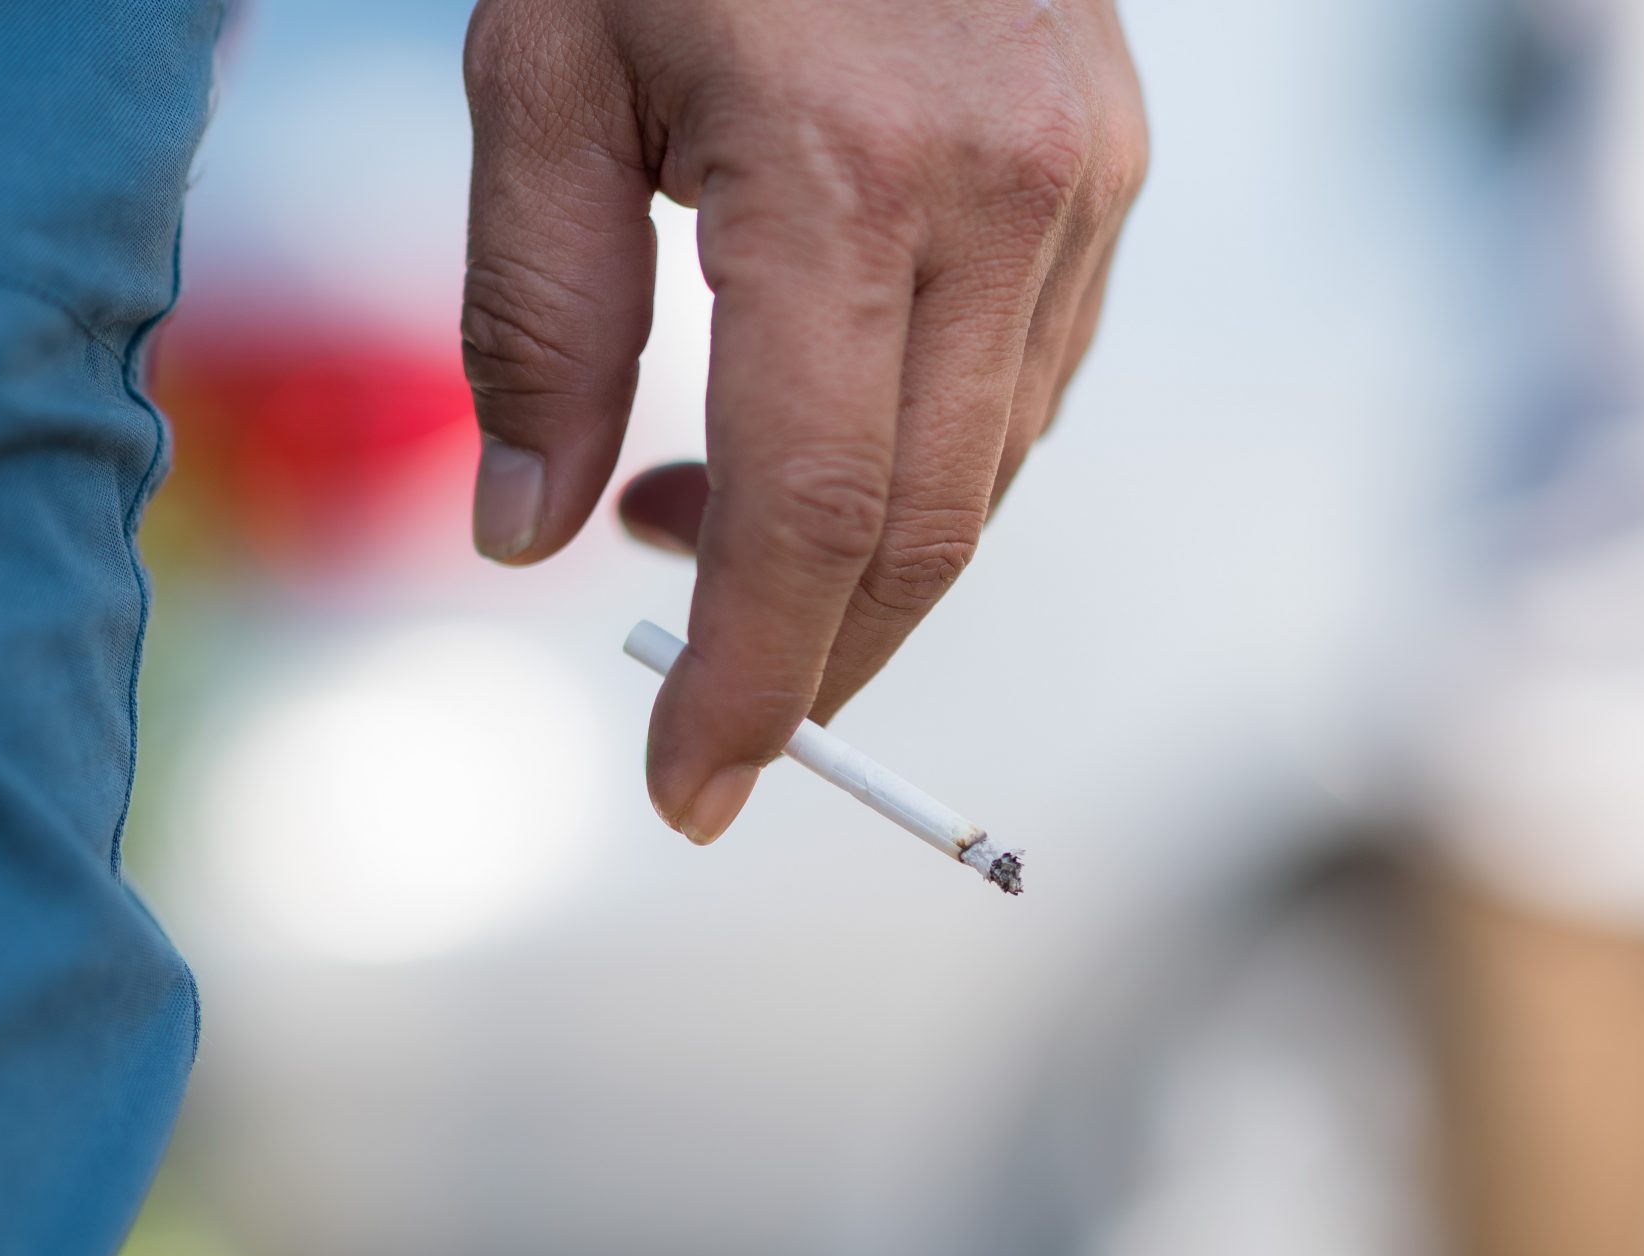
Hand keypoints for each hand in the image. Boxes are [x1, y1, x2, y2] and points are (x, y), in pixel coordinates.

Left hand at [461, 0, 1144, 841]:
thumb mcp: (540, 63)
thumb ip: (534, 311)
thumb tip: (532, 538)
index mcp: (846, 173)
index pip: (815, 512)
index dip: (752, 680)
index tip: (689, 794)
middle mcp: (1005, 194)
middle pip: (929, 531)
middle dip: (811, 660)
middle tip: (702, 719)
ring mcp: (1086, 184)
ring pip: (986, 473)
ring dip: (851, 562)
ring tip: (689, 531)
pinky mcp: (1111, 172)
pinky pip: (1022, 389)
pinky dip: (915, 465)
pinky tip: (808, 442)